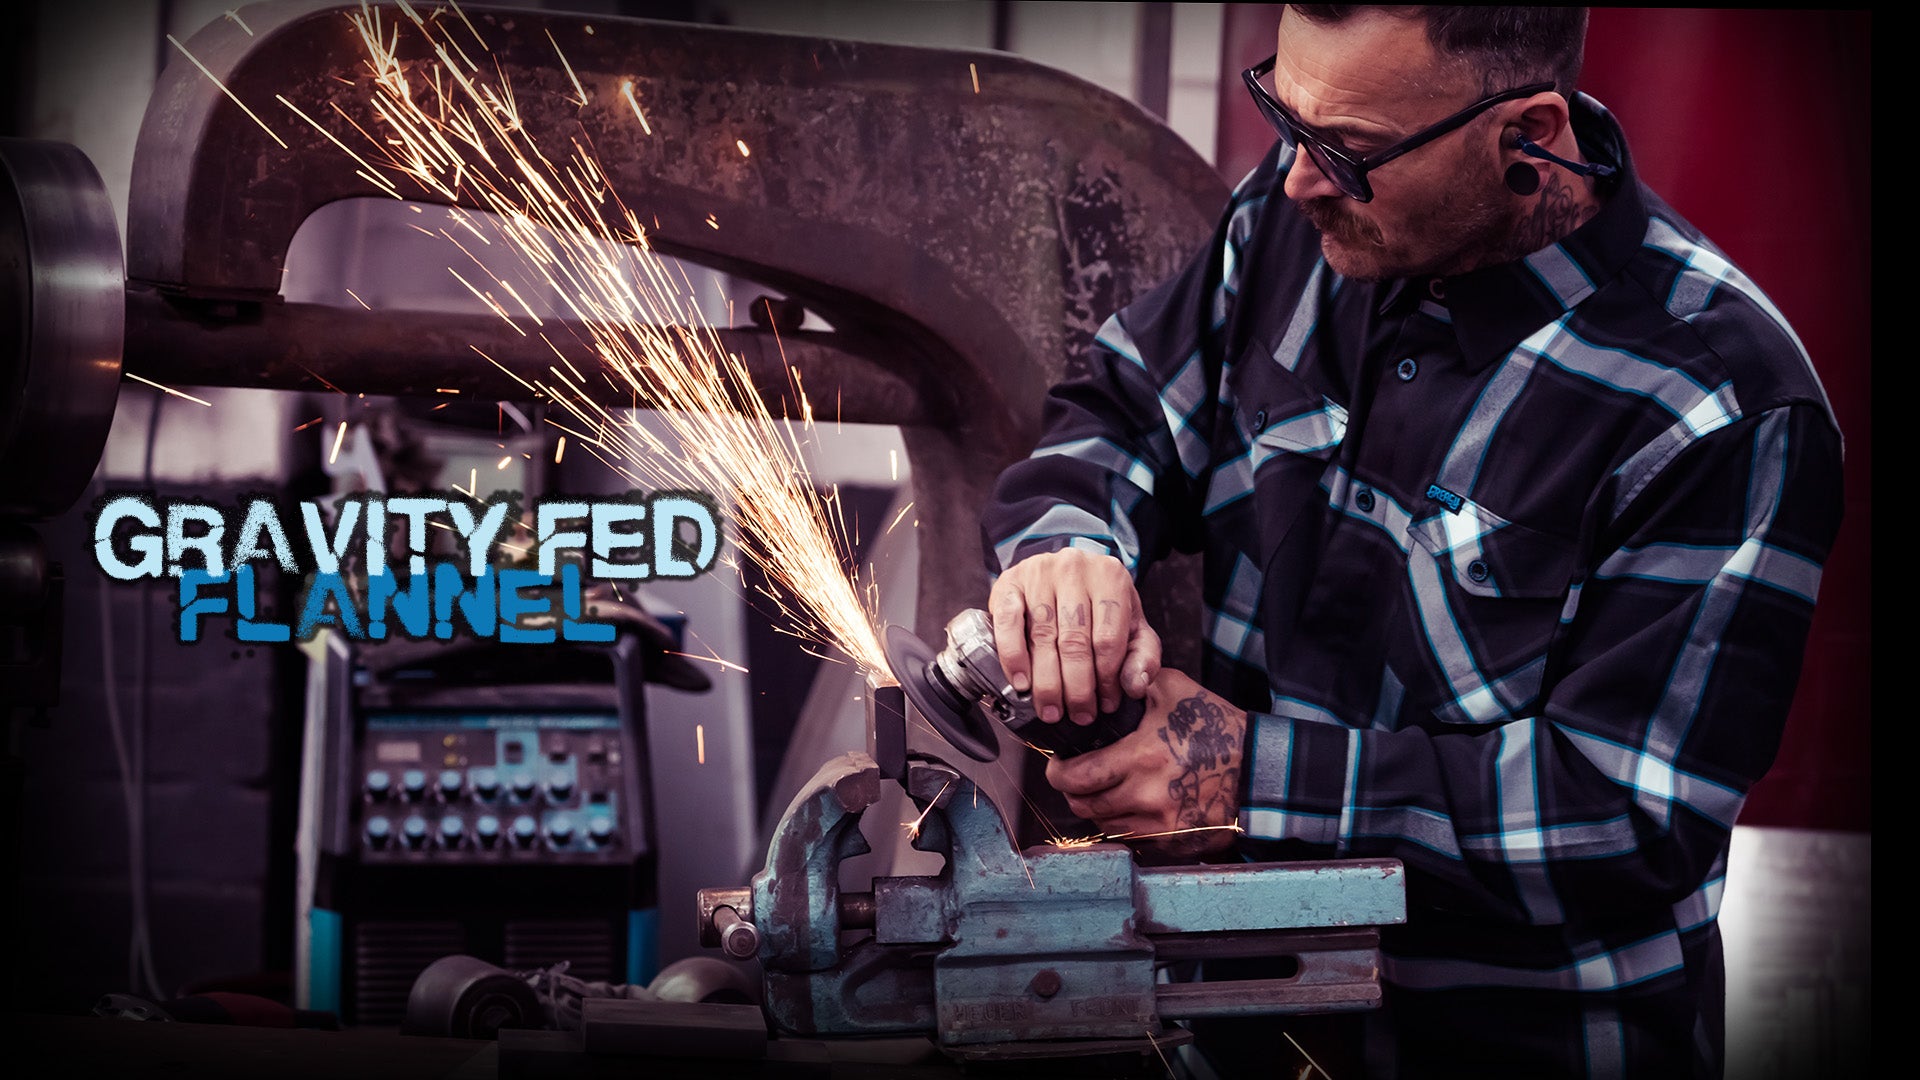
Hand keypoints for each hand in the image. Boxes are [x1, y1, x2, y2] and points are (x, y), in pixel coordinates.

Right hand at [988, 548, 1159, 726]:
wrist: (1067, 573)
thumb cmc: (1099, 606)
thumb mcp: (1131, 625)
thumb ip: (1142, 656)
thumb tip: (1135, 687)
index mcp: (1110, 577)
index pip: (1109, 638)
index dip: (1107, 678)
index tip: (1105, 705)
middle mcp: (1074, 569)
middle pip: (1075, 640)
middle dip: (1077, 687)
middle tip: (1078, 715)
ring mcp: (1039, 573)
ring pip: (1042, 636)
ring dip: (1046, 681)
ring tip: (1051, 710)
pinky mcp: (1009, 582)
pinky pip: (1008, 622)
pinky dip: (1013, 656)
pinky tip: (1021, 682)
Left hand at [1045, 668, 1243, 859]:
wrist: (1258, 771)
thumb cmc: (1217, 728)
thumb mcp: (1175, 691)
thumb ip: (1135, 682)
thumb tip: (1104, 680)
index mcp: (1141, 758)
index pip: (1077, 777)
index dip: (1058, 773)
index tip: (1059, 765)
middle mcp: (1146, 797)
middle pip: (1084, 807)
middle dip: (1073, 792)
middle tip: (1076, 779)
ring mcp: (1160, 826)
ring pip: (1105, 827)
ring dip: (1098, 810)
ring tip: (1104, 791)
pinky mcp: (1173, 843)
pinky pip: (1132, 841)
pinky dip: (1124, 826)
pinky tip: (1131, 807)